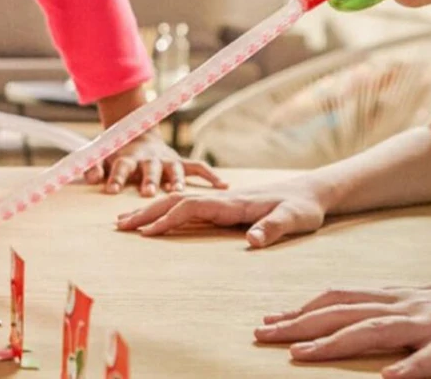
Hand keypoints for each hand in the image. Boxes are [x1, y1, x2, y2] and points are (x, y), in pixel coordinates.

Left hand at [85, 130, 226, 196]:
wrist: (137, 132)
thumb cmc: (118, 153)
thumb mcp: (101, 157)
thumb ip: (94, 167)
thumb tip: (90, 177)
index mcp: (128, 157)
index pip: (121, 165)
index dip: (115, 176)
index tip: (110, 191)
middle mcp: (150, 157)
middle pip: (150, 168)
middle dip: (149, 180)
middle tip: (148, 193)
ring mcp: (167, 159)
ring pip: (174, 169)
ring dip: (176, 180)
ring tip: (179, 192)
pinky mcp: (180, 162)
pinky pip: (198, 167)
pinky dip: (210, 175)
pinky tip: (222, 185)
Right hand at [117, 176, 327, 246]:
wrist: (311, 191)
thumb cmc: (303, 207)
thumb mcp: (294, 219)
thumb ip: (273, 228)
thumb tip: (251, 240)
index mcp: (233, 202)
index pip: (192, 207)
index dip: (168, 219)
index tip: (145, 233)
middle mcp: (222, 199)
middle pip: (176, 202)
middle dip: (147, 212)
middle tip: (119, 226)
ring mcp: (222, 201)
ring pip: (179, 203)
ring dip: (151, 210)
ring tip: (125, 221)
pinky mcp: (225, 206)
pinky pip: (188, 208)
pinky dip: (167, 213)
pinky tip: (157, 219)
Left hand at [254, 274, 430, 377]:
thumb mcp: (425, 305)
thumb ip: (390, 310)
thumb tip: (355, 319)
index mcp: (397, 296)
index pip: (338, 298)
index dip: (301, 308)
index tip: (268, 320)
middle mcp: (407, 304)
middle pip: (344, 312)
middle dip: (299, 323)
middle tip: (261, 334)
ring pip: (375, 330)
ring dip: (334, 343)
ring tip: (300, 356)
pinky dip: (410, 368)